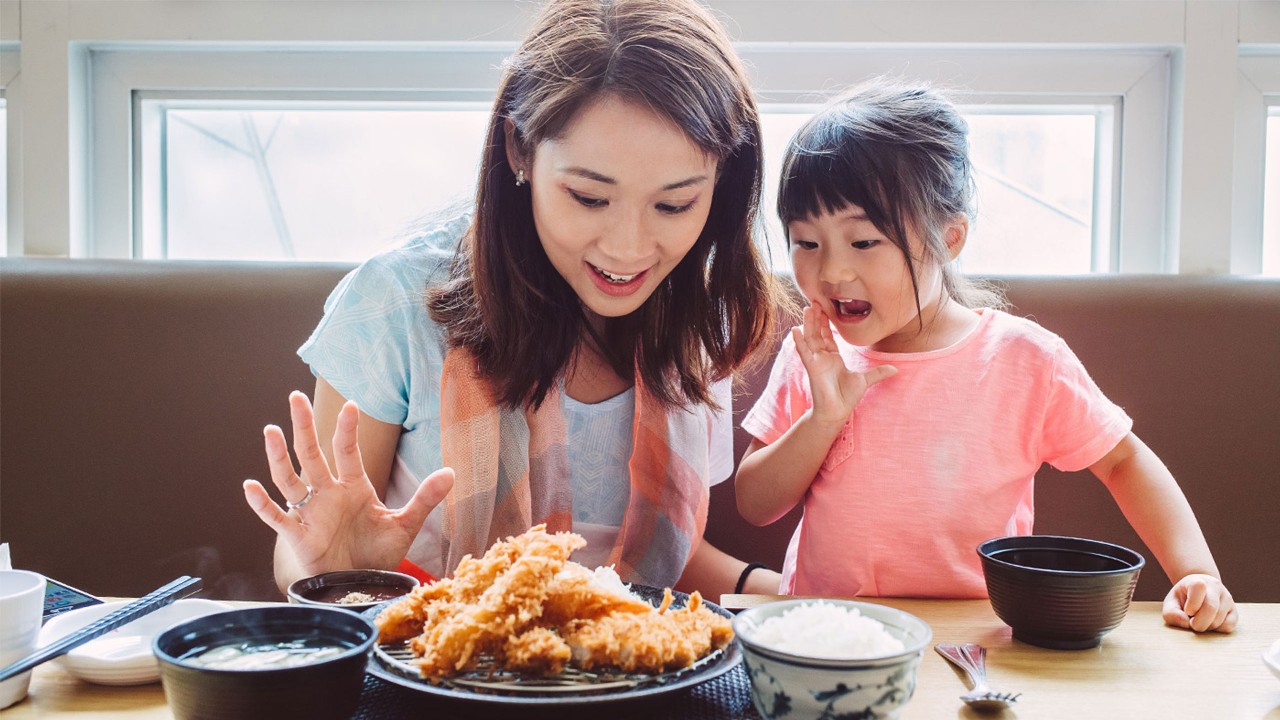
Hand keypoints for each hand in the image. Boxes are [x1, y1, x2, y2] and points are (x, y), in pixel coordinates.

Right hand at [242, 391, 453, 575]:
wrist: (359, 586)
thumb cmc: (376, 554)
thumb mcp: (404, 524)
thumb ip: (425, 498)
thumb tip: (452, 472)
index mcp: (353, 487)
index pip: (347, 451)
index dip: (348, 429)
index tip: (351, 405)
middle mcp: (328, 494)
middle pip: (312, 454)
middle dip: (304, 426)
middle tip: (295, 397)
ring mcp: (310, 513)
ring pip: (290, 479)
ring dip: (279, 457)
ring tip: (271, 431)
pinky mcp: (298, 536)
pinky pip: (276, 517)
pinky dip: (262, 504)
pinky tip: (249, 486)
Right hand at [793, 304, 896, 425]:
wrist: (837, 411)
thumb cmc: (846, 397)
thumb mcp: (864, 381)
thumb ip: (878, 373)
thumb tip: (896, 369)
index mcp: (833, 357)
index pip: (828, 335)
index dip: (826, 322)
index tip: (824, 308)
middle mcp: (823, 357)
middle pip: (817, 333)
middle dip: (816, 318)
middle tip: (815, 301)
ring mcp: (816, 361)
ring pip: (810, 339)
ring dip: (808, 324)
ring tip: (807, 308)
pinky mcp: (812, 368)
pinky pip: (805, 352)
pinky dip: (800, 342)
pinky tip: (795, 330)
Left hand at [1162, 573, 1236, 632]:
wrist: (1199, 594)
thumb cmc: (1183, 599)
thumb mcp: (1171, 603)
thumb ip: (1171, 613)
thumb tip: (1186, 622)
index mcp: (1197, 580)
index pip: (1198, 587)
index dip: (1192, 604)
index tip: (1187, 610)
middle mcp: (1215, 586)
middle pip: (1210, 608)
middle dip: (1198, 623)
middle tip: (1191, 623)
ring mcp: (1227, 598)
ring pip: (1219, 619)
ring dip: (1206, 627)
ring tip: (1199, 620)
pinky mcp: (1234, 611)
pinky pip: (1228, 626)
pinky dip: (1217, 630)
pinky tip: (1210, 623)